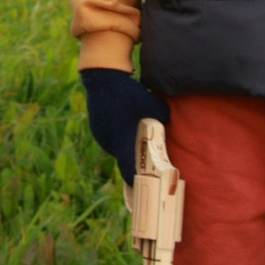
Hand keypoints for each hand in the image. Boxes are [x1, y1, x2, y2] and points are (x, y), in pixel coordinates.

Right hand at [80, 65, 169, 181]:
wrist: (102, 76)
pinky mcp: (96, 127)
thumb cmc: (129, 92)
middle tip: (147, 159)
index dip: (136, 181)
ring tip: (135, 136)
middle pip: (124, 158)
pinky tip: (124, 123)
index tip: (143, 188)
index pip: (129, 170)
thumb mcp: (153, 104)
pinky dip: (118, 136)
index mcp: (123, 140)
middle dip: (135, 160)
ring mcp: (101, 135)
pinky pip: (110, 138)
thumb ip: (163, 117)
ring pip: (117, 147)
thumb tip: (168, 124)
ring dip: (126, 146)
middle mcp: (110, 142)